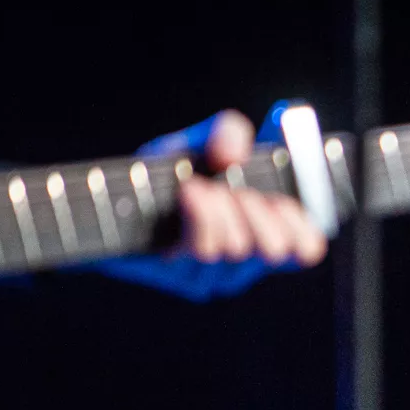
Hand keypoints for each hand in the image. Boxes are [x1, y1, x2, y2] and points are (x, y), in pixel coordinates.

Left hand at [97, 110, 327, 299]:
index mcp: (259, 236)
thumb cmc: (163, 174)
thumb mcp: (199, 143)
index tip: (287, 201)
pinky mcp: (176, 276)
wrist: (105, 199)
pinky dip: (201, 216)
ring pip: (235, 249)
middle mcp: (239, 263)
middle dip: (261, 214)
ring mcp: (208, 275)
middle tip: (244, 192)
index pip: (302, 251)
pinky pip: (201, 250)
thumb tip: (235, 150)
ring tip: (201, 187)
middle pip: (272, 251)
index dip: (304, 229)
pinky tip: (191, 192)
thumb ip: (226, 132)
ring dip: (223, 210)